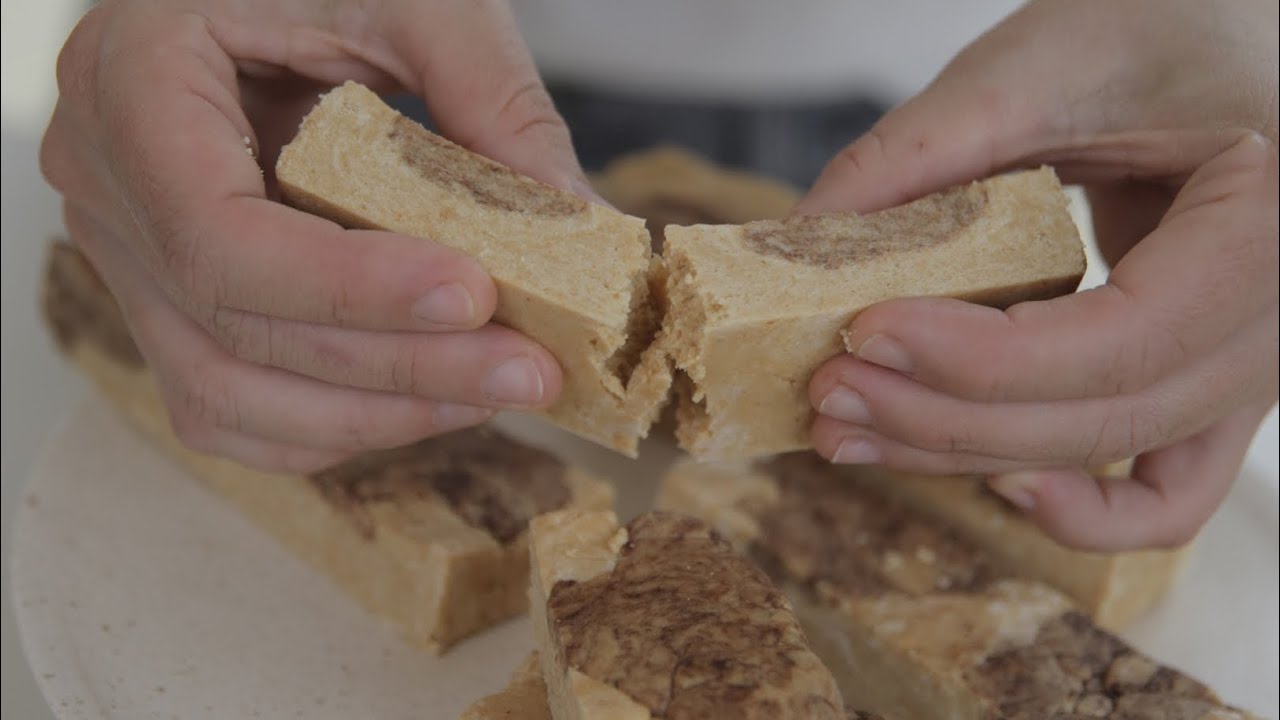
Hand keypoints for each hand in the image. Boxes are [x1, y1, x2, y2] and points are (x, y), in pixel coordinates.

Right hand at [41, 0, 589, 472]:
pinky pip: (236, 406)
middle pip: (239, 327)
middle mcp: (108, 186)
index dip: (345, 286)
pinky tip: (432, 399)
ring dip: (376, 414)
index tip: (473, 295)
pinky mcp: (173, 304)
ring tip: (495, 390)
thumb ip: (491, 94)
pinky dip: (336, 422)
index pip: (217, 231)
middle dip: (402, 366)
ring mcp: (130, 258)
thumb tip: (576, 222)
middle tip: (530, 371)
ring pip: (230, 392)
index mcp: (134, 83)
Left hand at [801, 0, 1277, 550]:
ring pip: (1115, 460)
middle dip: (945, 417)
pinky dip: (1079, 505)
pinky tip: (987, 475)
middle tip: (827, 391)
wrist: (1234, 35)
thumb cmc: (1166, 25)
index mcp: (1275, 225)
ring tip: (853, 428)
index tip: (861, 331)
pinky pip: (1164, 492)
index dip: (980, 359)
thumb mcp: (1042, 66)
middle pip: (1106, 415)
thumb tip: (796, 243)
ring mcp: (1256, 364)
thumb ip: (917, 153)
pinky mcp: (1213, 383)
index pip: (1124, 338)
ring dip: (973, 458)